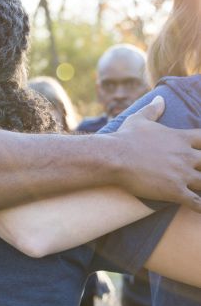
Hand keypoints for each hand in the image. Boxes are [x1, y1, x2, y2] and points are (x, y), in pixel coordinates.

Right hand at [113, 96, 200, 210]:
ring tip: (199, 188)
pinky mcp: (175, 191)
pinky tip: (199, 208)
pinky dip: (200, 207)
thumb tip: (160, 98)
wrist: (113, 157)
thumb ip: (153, 109)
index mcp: (181, 138)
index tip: (199, 151)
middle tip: (198, 170)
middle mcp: (186, 156)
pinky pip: (197, 203)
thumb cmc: (125, 138)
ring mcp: (182, 174)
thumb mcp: (139, 119)